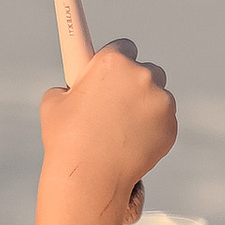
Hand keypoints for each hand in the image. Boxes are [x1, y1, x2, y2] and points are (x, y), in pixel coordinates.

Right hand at [38, 39, 175, 218]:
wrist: (90, 177)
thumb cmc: (67, 140)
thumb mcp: (54, 103)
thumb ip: (68, 88)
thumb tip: (72, 89)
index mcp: (112, 62)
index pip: (125, 47)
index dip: (118, 61)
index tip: (114, 72)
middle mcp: (141, 75)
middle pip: (147, 70)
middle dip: (136, 84)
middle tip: (119, 105)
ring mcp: (160, 101)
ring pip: (158, 97)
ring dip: (146, 107)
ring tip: (123, 130)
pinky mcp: (170, 126)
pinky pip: (165, 122)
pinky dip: (153, 130)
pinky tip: (133, 143)